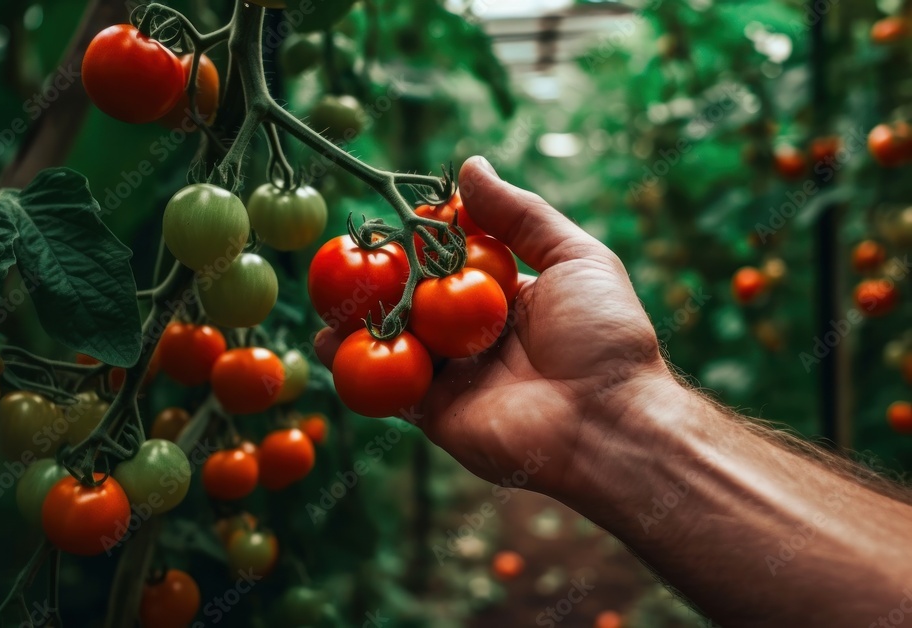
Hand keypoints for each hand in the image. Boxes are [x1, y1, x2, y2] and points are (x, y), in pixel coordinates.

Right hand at [315, 156, 675, 499]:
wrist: (607, 421)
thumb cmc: (603, 335)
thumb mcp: (576, 257)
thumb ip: (520, 214)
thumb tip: (469, 165)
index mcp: (510, 298)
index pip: (453, 261)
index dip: (421, 241)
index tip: (387, 217)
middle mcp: (477, 335)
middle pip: (418, 301)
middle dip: (382, 280)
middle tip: (344, 256)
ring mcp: (455, 375)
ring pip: (396, 340)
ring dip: (361, 319)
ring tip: (325, 294)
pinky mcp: (437, 413)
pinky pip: (390, 387)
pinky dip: (358, 367)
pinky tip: (327, 340)